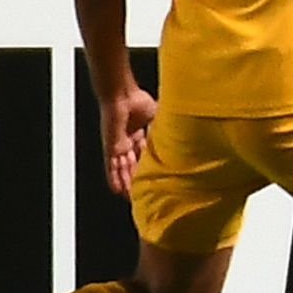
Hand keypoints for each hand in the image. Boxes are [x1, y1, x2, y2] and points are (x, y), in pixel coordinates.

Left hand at [97, 79, 156, 196]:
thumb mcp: (157, 118)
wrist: (121, 95)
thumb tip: (181, 137)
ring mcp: (119, 145)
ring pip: (122, 169)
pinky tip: (117, 190)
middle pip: (133, 165)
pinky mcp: (111, 146)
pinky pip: (111, 166)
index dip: (149, 168)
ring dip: (126, 183)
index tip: (156, 179)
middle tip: (143, 194)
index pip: (145, 155)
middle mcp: (128, 140)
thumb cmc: (137, 100)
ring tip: (131, 198)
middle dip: (137, 179)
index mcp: (140, 132)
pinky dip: (114, 178)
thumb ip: (164, 130)